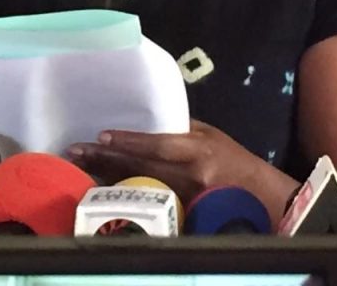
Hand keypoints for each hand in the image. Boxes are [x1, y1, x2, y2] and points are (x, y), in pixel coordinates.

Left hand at [66, 119, 269, 204]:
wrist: (260, 198)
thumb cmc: (234, 160)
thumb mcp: (211, 136)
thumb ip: (181, 128)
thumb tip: (149, 119)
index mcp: (198, 151)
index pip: (158, 145)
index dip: (129, 141)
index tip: (102, 135)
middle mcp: (189, 176)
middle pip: (140, 168)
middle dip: (106, 158)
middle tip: (76, 150)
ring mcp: (184, 199)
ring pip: (138, 186)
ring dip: (106, 176)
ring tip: (80, 166)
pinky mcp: (181, 216)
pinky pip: (145, 203)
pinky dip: (122, 194)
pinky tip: (101, 188)